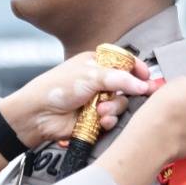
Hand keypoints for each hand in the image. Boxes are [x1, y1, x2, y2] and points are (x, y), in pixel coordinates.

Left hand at [0, 51, 154, 146]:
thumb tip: (144, 85)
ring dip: (114, 109)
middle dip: (127, 93)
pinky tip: (100, 120)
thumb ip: (120, 79)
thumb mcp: (91, 75)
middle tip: (133, 95)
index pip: (124, 63)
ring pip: (122, 105)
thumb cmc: (57, 87)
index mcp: (96, 64)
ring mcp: (98, 101)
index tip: (147, 77)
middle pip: (127, 86)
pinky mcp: (96, 119)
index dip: (137, 69)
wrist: (38, 114)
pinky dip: (108, 121)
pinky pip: (113, 120)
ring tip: (100, 110)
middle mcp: (99, 82)